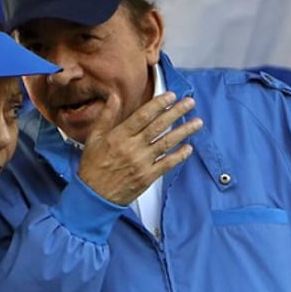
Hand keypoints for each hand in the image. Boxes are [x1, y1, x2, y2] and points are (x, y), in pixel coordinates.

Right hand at [78, 91, 201, 205]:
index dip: (159, 104)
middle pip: (159, 126)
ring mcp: (141, 163)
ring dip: (184, 131)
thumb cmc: (93, 167)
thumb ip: (106, 116)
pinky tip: (189, 148)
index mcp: (119, 136)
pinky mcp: (147, 177)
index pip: (143, 115)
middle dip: (176, 112)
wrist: (94, 196)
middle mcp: (132, 148)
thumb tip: (114, 97)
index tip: (171, 95)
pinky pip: (167, 164)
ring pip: (167, 143)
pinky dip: (179, 156)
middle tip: (190, 103)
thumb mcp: (94, 138)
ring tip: (197, 122)